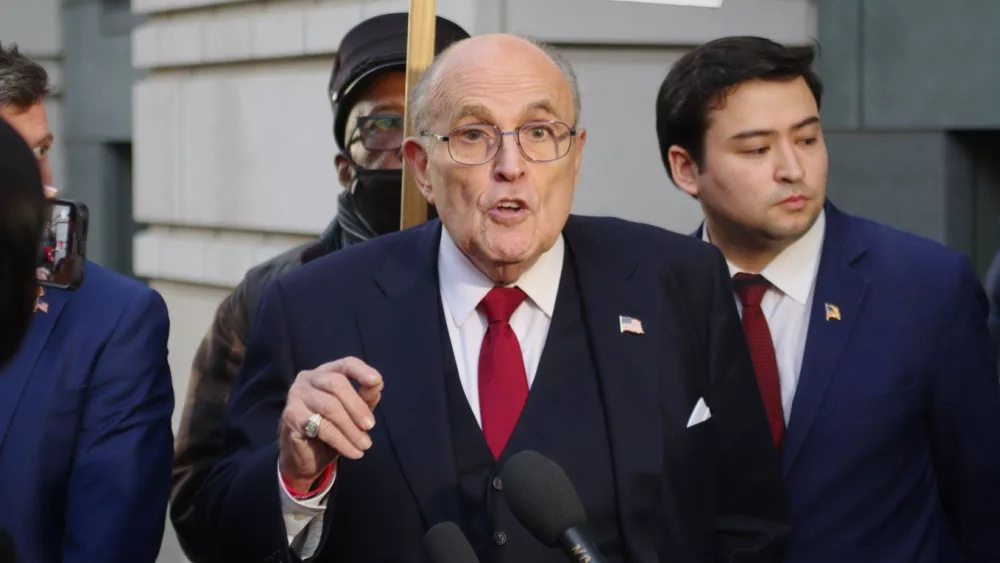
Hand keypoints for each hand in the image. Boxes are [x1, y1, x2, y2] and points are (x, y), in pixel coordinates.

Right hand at [279, 357, 383, 490]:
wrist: (305, 456)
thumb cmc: (331, 428)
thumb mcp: (352, 413)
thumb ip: (364, 398)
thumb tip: (377, 384)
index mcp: (326, 372)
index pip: (346, 364)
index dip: (362, 371)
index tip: (377, 382)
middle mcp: (308, 379)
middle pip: (336, 383)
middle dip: (357, 406)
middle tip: (370, 426)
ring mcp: (296, 395)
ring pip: (330, 407)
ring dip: (351, 429)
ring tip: (364, 445)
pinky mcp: (291, 416)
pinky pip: (321, 427)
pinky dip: (341, 441)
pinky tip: (352, 451)